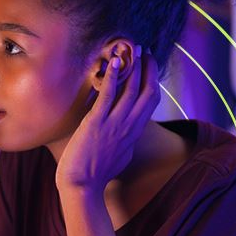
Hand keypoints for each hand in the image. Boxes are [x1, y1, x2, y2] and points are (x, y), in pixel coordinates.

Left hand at [55, 45, 159, 192]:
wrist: (81, 187)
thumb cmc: (95, 175)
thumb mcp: (120, 157)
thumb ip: (125, 143)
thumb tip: (127, 136)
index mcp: (134, 133)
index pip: (151, 101)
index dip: (153, 80)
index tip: (150, 66)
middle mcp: (129, 127)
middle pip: (148, 91)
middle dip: (149, 68)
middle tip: (145, 51)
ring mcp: (114, 124)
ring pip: (132, 90)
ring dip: (135, 66)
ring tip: (133, 48)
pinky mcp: (96, 123)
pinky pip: (108, 95)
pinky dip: (112, 76)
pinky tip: (113, 61)